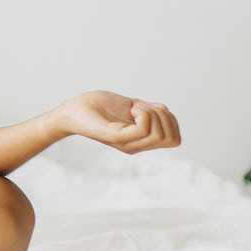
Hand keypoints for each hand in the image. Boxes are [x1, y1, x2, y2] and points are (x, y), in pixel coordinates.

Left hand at [56, 90, 180, 153]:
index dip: (171, 122)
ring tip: (134, 109)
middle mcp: (137, 145)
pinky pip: (143, 128)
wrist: (74, 109)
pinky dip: (143, 112)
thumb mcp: (131, 106)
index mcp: (142, 140)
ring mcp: (127, 143)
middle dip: (165, 118)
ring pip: (160, 135)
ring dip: (154, 114)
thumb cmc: (99, 106)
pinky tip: (130, 109)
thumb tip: (166, 111)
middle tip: (143, 109)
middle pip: (173, 139)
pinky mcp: (116, 137)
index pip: (175, 140)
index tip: (151, 110)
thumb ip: (149, 110)